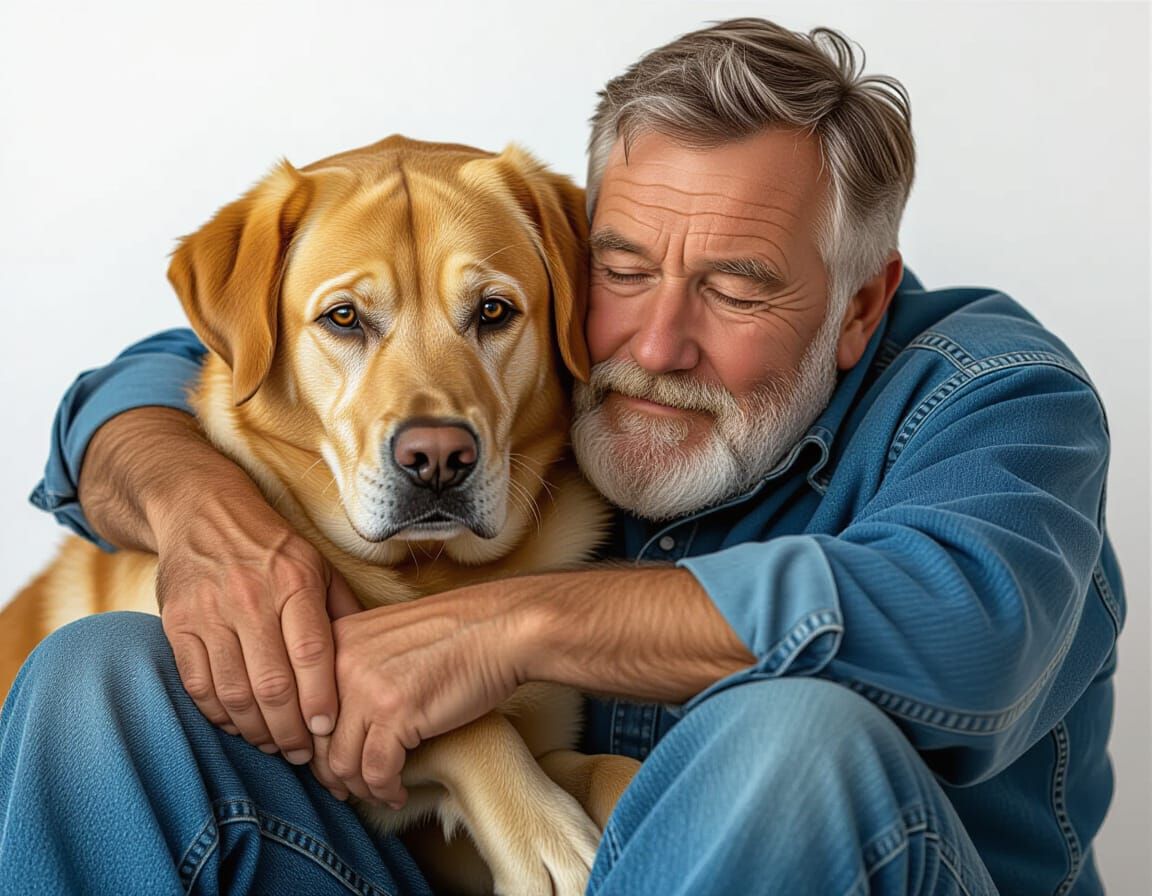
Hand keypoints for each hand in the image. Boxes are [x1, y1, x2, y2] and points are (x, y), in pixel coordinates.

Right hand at [155, 486, 360, 761]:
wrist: (202, 511)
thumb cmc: (271, 547)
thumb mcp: (317, 564)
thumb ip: (341, 611)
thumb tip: (370, 660)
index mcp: (295, 582)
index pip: (311, 653)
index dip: (320, 698)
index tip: (326, 729)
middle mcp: (252, 597)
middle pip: (272, 683)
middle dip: (289, 729)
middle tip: (300, 752)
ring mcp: (210, 612)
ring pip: (234, 691)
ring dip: (255, 729)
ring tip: (272, 744)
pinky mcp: (177, 623)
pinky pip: (197, 684)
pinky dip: (218, 714)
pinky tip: (237, 724)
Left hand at [309, 585, 524, 805]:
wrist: (502, 627)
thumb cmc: (458, 632)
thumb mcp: (389, 637)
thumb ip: (357, 667)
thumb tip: (338, 723)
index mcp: (335, 640)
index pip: (306, 707)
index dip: (317, 744)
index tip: (332, 763)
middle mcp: (341, 662)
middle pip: (318, 739)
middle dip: (333, 773)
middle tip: (349, 789)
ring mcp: (366, 688)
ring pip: (342, 762)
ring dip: (360, 788)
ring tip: (379, 791)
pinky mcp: (396, 714)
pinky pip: (377, 771)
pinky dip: (385, 790)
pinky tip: (398, 792)